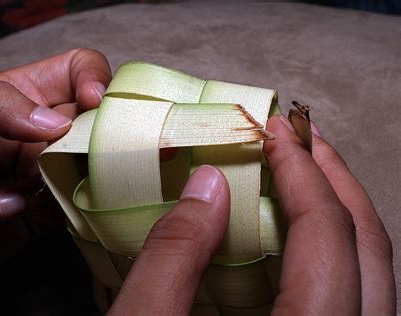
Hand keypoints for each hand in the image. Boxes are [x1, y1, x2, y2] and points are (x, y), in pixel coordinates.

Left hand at [0, 48, 110, 302]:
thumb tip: (59, 123)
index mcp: (15, 97)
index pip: (76, 70)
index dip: (94, 78)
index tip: (93, 103)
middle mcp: (35, 130)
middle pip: (91, 120)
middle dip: (80, 141)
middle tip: (49, 162)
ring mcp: (44, 170)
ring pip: (88, 164)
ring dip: (53, 182)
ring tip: (6, 197)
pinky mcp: (47, 208)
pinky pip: (75, 202)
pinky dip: (47, 209)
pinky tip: (7, 212)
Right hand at [108, 116, 394, 314]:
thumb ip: (172, 259)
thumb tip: (208, 184)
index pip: (327, 241)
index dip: (302, 173)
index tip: (276, 131)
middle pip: (371, 254)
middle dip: (336, 181)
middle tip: (303, 137)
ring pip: (376, 280)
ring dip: (342, 214)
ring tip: (307, 170)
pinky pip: (356, 301)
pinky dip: (335, 253)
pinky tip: (300, 232)